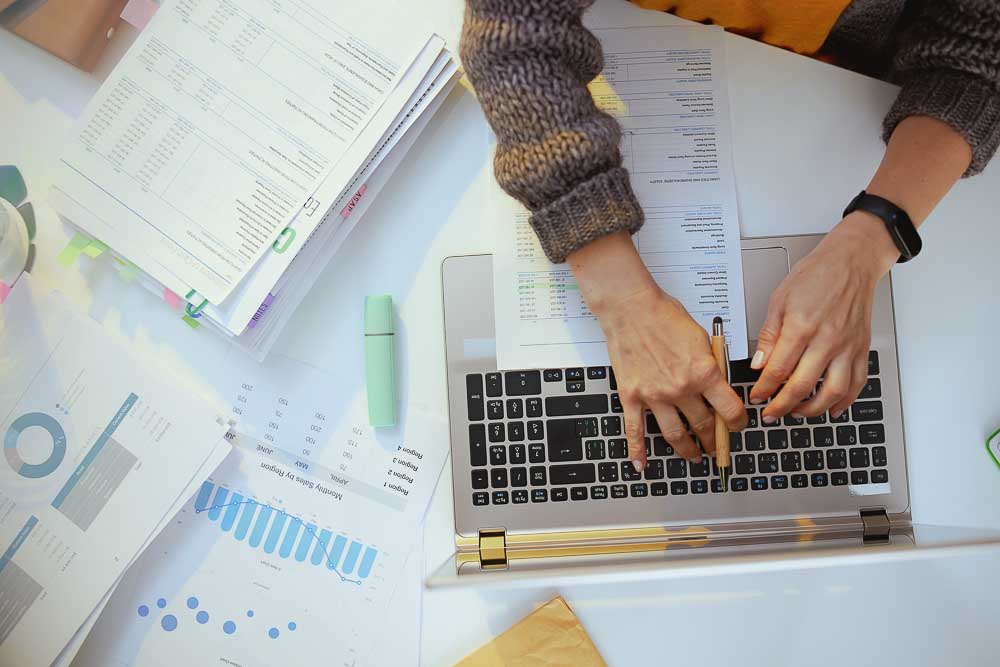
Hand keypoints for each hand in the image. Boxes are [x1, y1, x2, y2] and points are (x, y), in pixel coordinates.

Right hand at [568, 232, 746, 471]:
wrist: (631, 308)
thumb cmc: (664, 315)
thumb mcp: (702, 337)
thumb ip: (711, 365)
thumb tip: (717, 384)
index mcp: (704, 373)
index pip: (729, 410)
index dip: (737, 423)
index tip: (738, 427)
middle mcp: (681, 389)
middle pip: (704, 426)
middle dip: (714, 440)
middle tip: (717, 446)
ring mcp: (655, 396)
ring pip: (675, 435)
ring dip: (687, 450)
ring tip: (694, 457)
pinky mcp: (632, 396)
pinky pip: (635, 430)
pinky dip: (637, 451)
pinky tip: (641, 465)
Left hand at [748, 213, 898, 419]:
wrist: (851, 262)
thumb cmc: (816, 275)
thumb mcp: (779, 300)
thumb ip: (769, 335)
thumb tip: (759, 364)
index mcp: (801, 326)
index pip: (778, 369)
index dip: (764, 388)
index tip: (756, 396)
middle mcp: (827, 339)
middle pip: (802, 385)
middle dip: (781, 406)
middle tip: (770, 414)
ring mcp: (847, 346)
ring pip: (832, 392)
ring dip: (812, 409)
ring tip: (796, 413)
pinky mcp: (861, 348)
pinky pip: (857, 383)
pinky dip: (845, 401)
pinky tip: (832, 408)